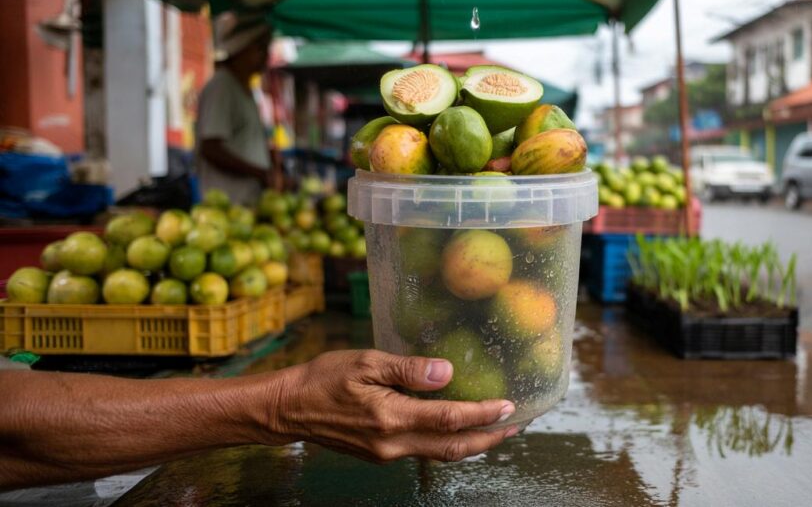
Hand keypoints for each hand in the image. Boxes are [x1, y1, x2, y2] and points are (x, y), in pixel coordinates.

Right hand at [267, 350, 517, 462]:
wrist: (287, 410)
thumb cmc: (322, 379)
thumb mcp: (366, 362)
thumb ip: (409, 370)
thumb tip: (448, 372)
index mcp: (391, 418)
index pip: (449, 419)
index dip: (483, 413)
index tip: (508, 405)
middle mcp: (393, 443)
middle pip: (453, 447)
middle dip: (489, 438)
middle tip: (517, 425)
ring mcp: (387, 453)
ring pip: (441, 454)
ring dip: (472, 443)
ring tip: (497, 430)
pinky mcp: (381, 454)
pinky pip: (424, 451)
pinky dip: (449, 442)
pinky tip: (459, 429)